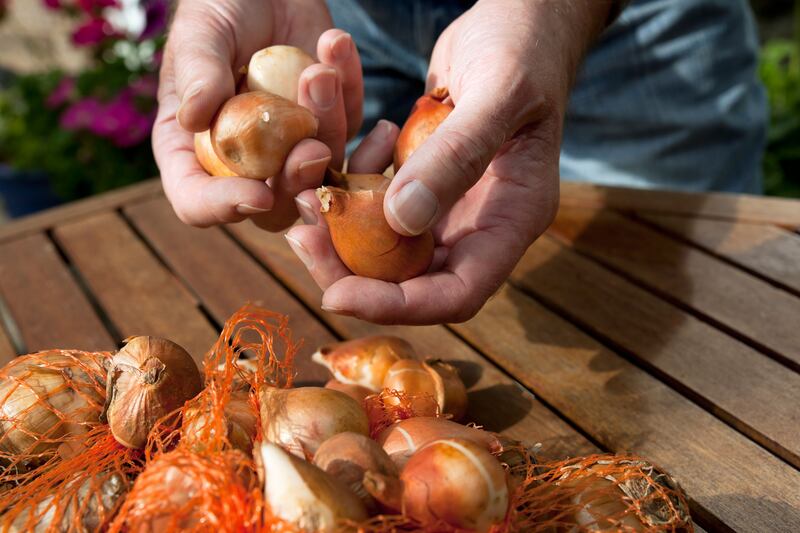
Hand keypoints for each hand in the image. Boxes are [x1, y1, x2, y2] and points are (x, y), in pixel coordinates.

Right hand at [153, 0, 362, 228]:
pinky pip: (350, 128)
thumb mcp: (200, 32)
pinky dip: (350, 92)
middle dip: (296, 184)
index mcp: (192, 150)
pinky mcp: (329, 127)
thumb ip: (198, 72)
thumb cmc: (220, 7)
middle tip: (311, 148)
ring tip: (320, 68)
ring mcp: (291, 149)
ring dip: (326, 121)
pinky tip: (339, 49)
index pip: (197, 201)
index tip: (256, 194)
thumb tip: (193, 117)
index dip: (223, 208)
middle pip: (272, 207)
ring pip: (320, 170)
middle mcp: (243, 161)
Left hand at [287, 0, 610, 324]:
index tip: (339, 295)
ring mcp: (449, 203)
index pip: (458, 293)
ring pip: (386, 244)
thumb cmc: (524, 49)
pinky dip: (346, 188)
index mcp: (512, 219)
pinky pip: (375, 200)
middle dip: (353, 271)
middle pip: (413, 279)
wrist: (519, 20)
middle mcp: (479, 223)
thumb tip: (402, 220)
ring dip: (339, 230)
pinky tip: (320, 164)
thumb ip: (458, 155)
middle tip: (302, 239)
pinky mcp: (422, 177)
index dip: (400, 305)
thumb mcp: (500, 92)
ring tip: (301, 199)